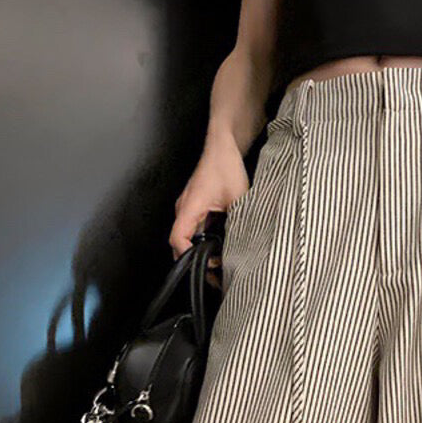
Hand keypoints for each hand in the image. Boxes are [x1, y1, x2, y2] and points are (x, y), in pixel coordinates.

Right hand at [170, 139, 249, 260]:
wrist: (223, 147)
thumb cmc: (226, 166)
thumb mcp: (238, 198)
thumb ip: (238, 221)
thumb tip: (244, 244)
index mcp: (189, 207)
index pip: (177, 239)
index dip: (187, 256)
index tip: (201, 268)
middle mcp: (184, 209)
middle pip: (180, 243)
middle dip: (194, 261)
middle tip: (214, 275)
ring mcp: (188, 209)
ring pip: (188, 238)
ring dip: (200, 252)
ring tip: (218, 265)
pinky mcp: (195, 208)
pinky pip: (195, 230)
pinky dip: (204, 242)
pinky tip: (219, 248)